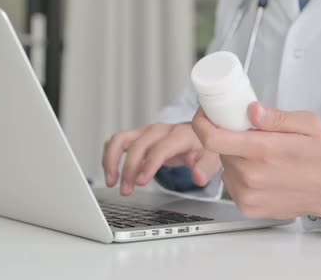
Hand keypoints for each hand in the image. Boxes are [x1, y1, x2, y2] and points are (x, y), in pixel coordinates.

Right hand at [102, 123, 220, 195]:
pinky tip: (111, 172)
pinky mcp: (136, 136)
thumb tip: (198, 178)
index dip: (149, 165)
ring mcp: (145, 132)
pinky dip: (109, 155)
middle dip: (128, 169)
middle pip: (137, 146)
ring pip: (120, 139)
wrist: (196, 136)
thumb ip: (205, 167)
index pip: (160, 149)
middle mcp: (159, 131)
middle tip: (126, 190)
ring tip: (111, 181)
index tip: (141, 182)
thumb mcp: (211, 158)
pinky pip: (116, 141)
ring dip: (112, 160)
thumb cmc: (201, 148)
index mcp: (178, 135)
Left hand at [191, 102, 320, 219]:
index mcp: (263, 150)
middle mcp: (251, 174)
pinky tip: (260, 172)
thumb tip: (251, 110)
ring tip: (260, 156)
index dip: (202, 123)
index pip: (213, 138)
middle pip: (219, 149)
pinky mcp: (247, 206)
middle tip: (247, 133)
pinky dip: (239, 174)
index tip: (205, 114)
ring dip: (235, 156)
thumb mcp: (308, 125)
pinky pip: (231, 182)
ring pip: (225, 165)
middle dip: (228, 137)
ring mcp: (247, 193)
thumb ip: (276, 117)